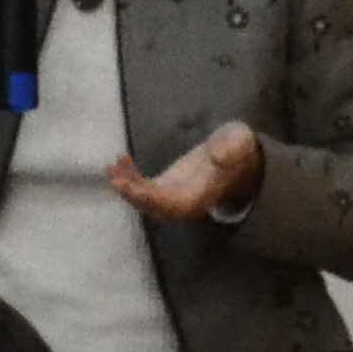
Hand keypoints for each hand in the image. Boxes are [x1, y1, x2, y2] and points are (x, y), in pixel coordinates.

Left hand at [108, 119, 264, 221]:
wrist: (235, 152)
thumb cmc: (237, 146)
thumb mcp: (239, 142)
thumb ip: (232, 149)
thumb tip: (218, 157)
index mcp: (203, 194)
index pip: (177, 205)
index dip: (156, 201)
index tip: (137, 190)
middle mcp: (186, 201)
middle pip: (156, 208)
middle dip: (134, 197)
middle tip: (116, 177)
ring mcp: (173, 195)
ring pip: (146, 201)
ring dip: (126, 187)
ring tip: (113, 167)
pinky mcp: (165, 186)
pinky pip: (143, 188)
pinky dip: (129, 177)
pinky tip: (121, 158)